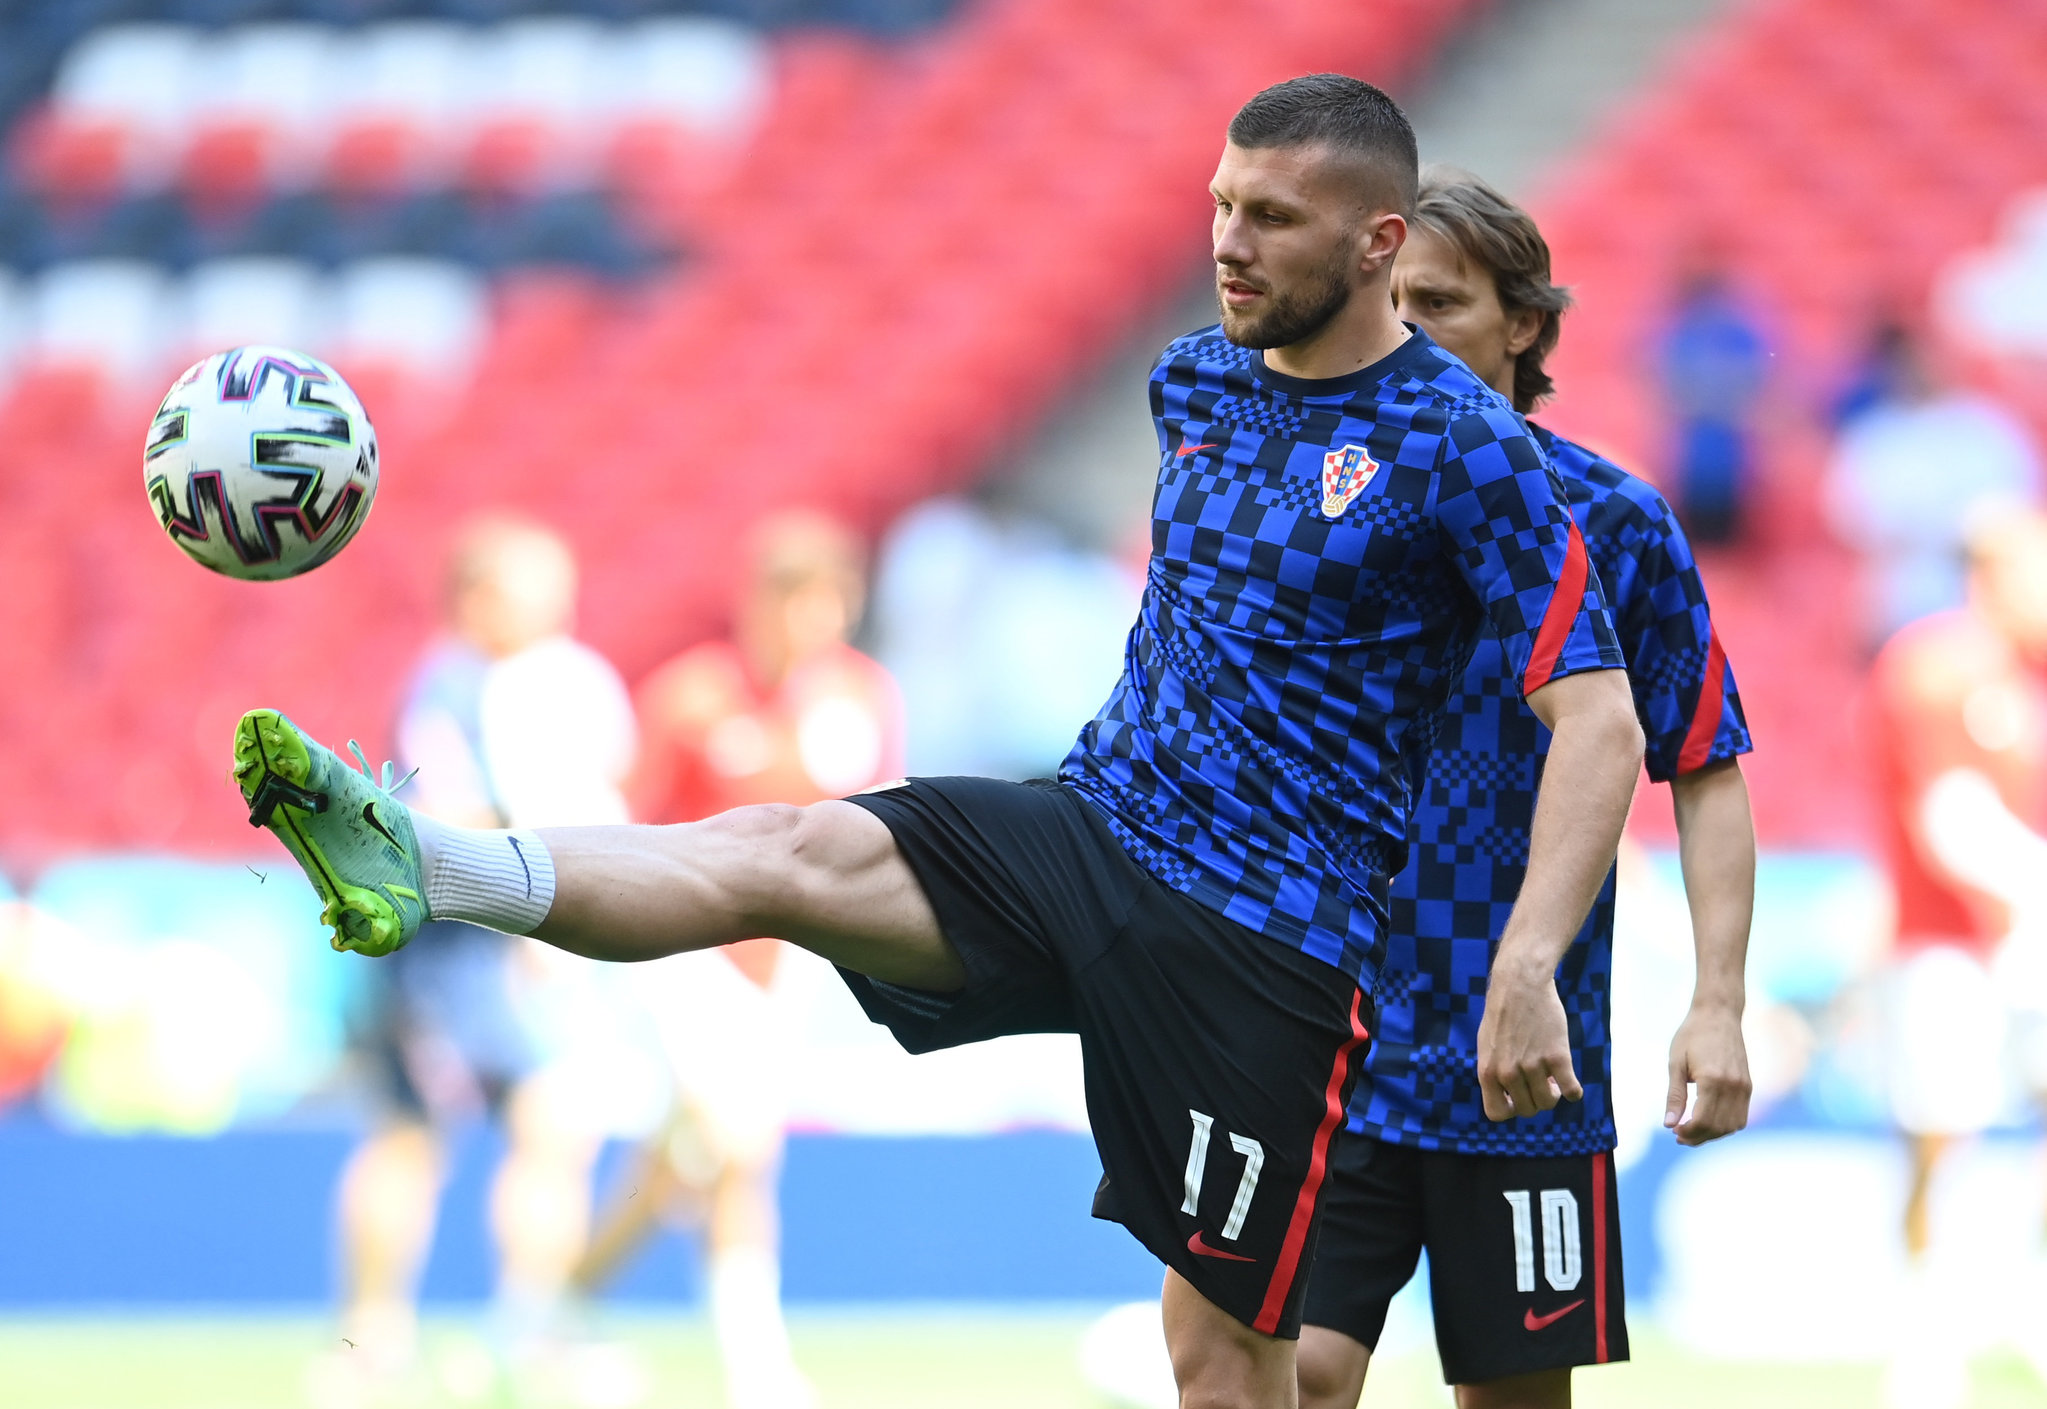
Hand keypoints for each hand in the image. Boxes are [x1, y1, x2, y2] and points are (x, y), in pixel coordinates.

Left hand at [1476, 959, 1583, 1120]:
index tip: (1518, 1097)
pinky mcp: (1557, 1056)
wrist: (1520, 984)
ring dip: (1553, 1095)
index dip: (1510, 1109)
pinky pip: (1571, 1090)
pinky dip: (1574, 1091)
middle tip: (1540, 1083)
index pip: (1497, 1114)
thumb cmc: (1502, 1013)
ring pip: (1548, 1103)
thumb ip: (1494, 1071)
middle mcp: (1508, 1073)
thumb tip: (1506, 1095)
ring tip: (1552, 1078)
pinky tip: (1571, 1082)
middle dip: (1535, 1101)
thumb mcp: (1487, 1045)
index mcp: (1487, 1071)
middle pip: (1527, 1110)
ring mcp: (1533, 1065)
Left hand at [1664, 1003, 1750, 1144]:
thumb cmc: (1692, 1035)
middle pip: (1718, 1127)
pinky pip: (1741, 1116)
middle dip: (1698, 1137)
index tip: (1673, 1132)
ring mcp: (1744, 1087)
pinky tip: (1708, 1121)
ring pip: (1732, 1126)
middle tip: (1679, 1135)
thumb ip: (1674, 1096)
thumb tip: (1668, 1124)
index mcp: (1713, 1080)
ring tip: (1692, 1131)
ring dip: (1713, 1134)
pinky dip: (1726, 1125)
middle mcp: (1733, 1086)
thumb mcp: (1675, 1063)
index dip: (1688, 1132)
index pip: (1703, 1120)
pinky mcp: (1749, 1085)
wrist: (1719, 1014)